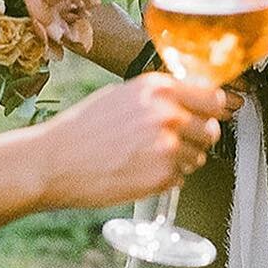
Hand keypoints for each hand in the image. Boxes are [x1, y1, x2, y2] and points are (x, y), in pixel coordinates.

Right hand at [40, 73, 226, 209]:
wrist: (54, 161)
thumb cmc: (82, 128)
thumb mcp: (123, 95)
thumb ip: (159, 96)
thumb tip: (191, 97)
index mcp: (159, 88)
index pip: (213, 98)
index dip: (210, 110)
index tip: (204, 117)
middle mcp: (167, 114)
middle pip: (211, 130)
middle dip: (196, 139)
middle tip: (172, 143)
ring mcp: (167, 146)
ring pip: (198, 157)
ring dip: (180, 161)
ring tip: (147, 158)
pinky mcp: (161, 176)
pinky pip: (180, 178)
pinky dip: (165, 179)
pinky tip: (138, 171)